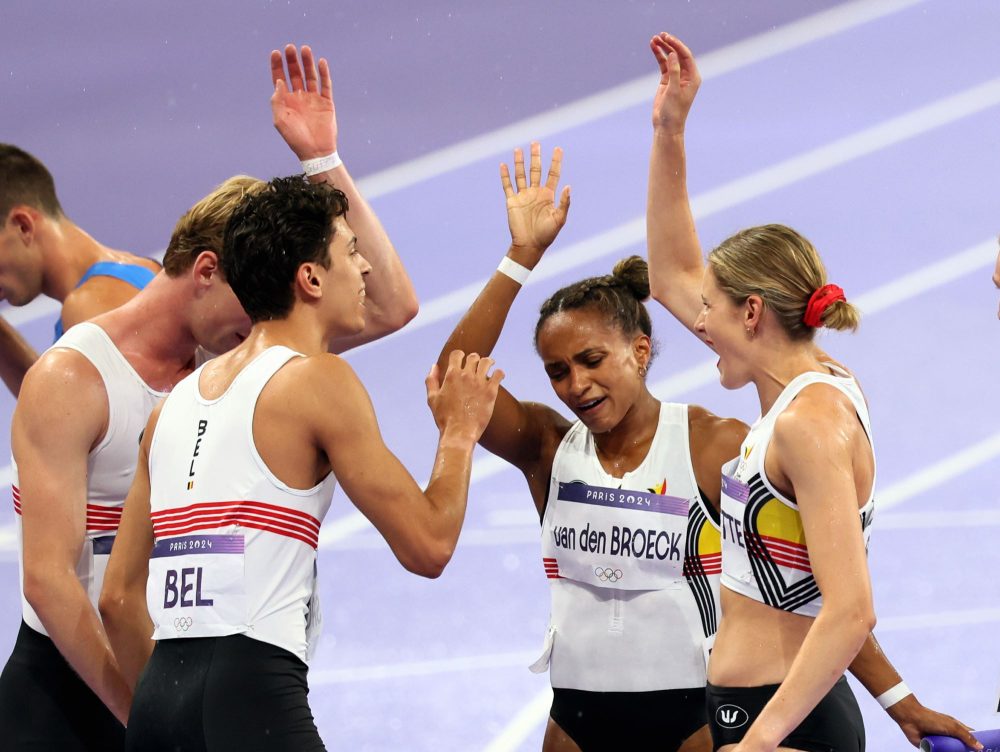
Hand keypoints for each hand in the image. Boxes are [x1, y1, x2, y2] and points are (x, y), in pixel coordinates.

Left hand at [270, 43, 336, 159]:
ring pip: (310, 76)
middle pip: (295, 73)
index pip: (280, 78)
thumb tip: (279, 81)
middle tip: (290, 47)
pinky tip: (321, 62)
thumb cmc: (295, 139)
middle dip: (292, 60)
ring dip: (307, 62)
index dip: (278, 65)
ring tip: (305, 49)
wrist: (316, 152)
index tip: (276, 53)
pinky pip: (326, 85)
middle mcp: (300, 97)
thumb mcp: (280, 120)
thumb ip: (277, 100)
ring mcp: (314, 99)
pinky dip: (324, 73)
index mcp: (286, 101)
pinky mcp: (327, 103)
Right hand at [426, 350, 503, 442]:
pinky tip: (498, 377)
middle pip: (473, 357)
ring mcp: (479, 383)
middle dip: (474, 360)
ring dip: (488, 362)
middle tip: (476, 365)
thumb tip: (434, 366)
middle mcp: (466, 376)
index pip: (457, 354)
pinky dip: (499, 373)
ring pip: (487, 362)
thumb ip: (431, 380)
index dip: (460, 356)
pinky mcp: (491, 392)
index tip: (462, 360)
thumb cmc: (444, 418)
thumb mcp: (432, 399)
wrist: (459, 432)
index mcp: (451, 375)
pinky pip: (499, 374)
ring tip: (490, 365)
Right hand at [500, 142, 570, 264]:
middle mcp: (535, 193)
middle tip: (536, 143)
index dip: (555, 162)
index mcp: (548, 195)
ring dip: (520, 163)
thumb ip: (564, 203)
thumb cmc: (547, 235)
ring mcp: (523, 196)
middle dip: (535, 157)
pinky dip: (505, 176)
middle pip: (535, 170)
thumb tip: (568, 186)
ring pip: (521, 175)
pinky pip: (507, 186)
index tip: (558, 149)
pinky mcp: (512, 202)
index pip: (553, 174)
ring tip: (518, 150)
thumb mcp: (559, 219)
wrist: (530, 245)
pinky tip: (503, 165)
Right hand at [649, 32, 700, 133]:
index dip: (676, 45)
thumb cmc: (674, 111)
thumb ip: (674, 71)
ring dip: (662, 48)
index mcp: (693, 77)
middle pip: (678, 54)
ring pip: (669, 58)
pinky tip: (653, 47)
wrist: (666, 126)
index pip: (686, 56)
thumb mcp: (674, 90)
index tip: (667, 38)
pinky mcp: (667, 80)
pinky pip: (663, 65)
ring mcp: (676, 77)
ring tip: (654, 40)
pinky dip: (658, 56)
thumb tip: (672, 54)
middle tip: (660, 35)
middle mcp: (686, 75)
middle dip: (669, 44)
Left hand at [887, 695, 981, 748]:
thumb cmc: (931, 719)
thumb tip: (980, 747)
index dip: (975, 742)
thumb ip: (966, 736)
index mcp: (955, 727)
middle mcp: (948, 735)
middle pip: (960, 746)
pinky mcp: (931, 747)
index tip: (980, 750)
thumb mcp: (951, 726)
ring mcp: (940, 741)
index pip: (969, 736)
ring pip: (950, 751)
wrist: (910, 719)